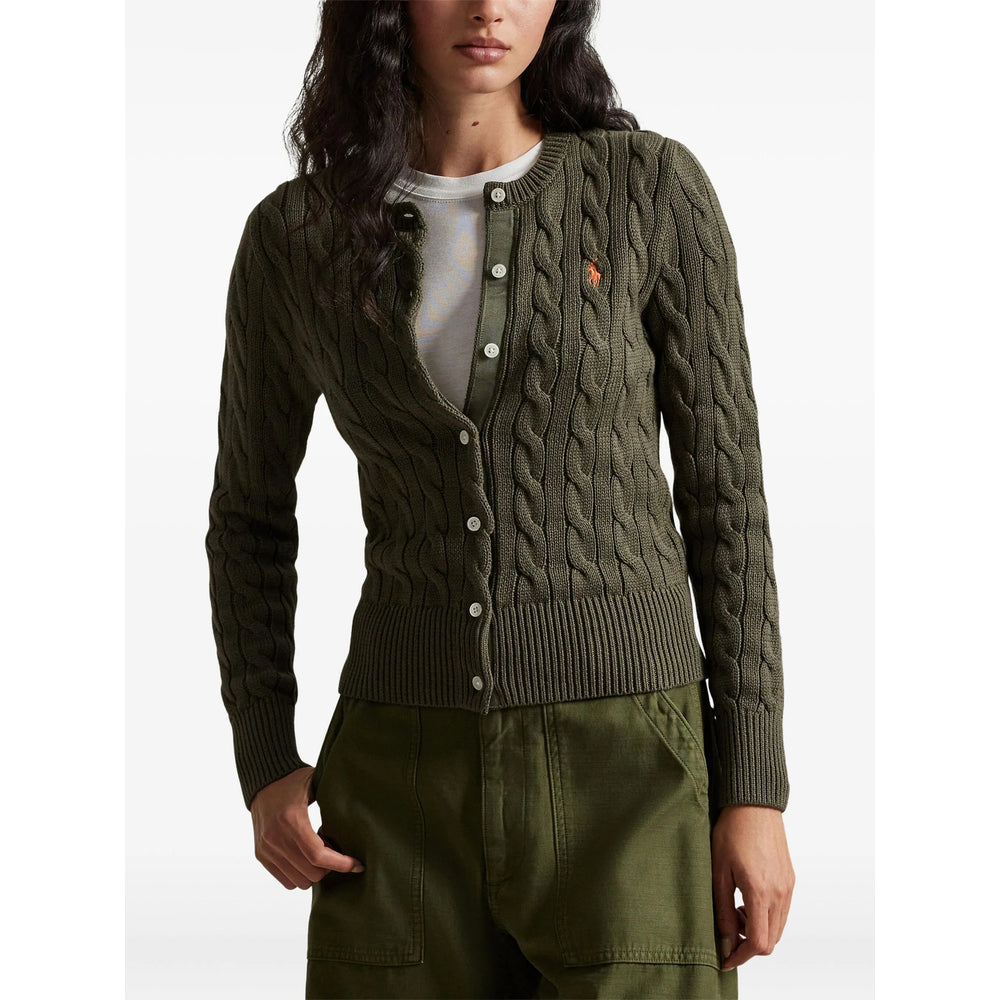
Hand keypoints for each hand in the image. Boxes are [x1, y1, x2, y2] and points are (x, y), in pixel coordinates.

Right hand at [249, 765, 365, 888]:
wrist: (263, 781)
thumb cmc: (294, 780)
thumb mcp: (316, 784)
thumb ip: (334, 800)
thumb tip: (361, 814)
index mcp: (292, 819)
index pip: (318, 855)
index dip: (341, 864)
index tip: (357, 864)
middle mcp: (276, 837)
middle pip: (311, 873)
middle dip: (330, 868)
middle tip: (336, 852)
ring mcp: (266, 849)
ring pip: (299, 882)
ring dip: (315, 873)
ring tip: (319, 854)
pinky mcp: (261, 855)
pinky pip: (286, 881)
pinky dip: (300, 875)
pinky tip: (306, 858)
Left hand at [711, 804, 794, 970]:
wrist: (753, 804)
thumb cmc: (732, 831)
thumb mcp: (718, 871)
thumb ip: (722, 909)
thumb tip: (725, 941)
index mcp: (760, 891)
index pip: (758, 943)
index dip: (741, 956)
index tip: (725, 958)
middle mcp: (779, 893)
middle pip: (770, 941)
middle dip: (747, 943)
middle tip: (728, 925)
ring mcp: (788, 887)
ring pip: (777, 928)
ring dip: (757, 929)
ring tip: (735, 907)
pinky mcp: (790, 880)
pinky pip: (782, 911)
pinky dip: (766, 916)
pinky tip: (747, 898)